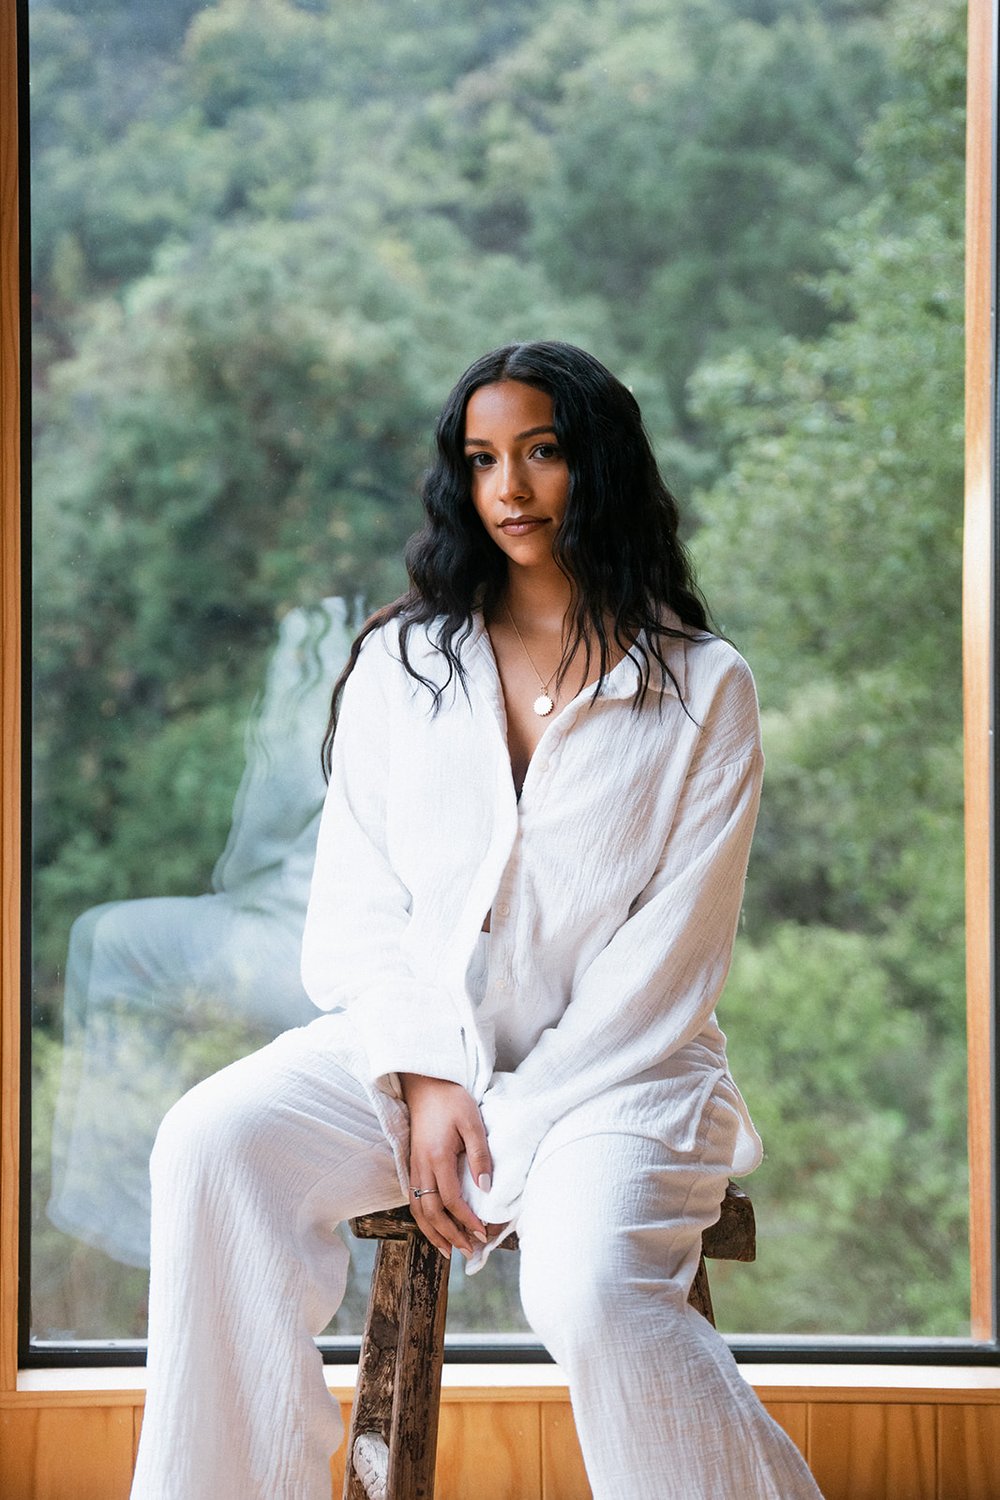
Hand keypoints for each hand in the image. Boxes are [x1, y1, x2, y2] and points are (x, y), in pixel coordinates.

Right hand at [399, 1074, 492, 1257]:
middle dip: (449, 1235)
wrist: (425, 1083)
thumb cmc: (452, 1099)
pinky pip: (413, 1199)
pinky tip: (433, 1227)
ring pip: (417, 1209)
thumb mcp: (472, 1121)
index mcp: (437, 1156)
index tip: (482, 1233)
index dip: (466, 1220)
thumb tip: (485, 1188)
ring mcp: (413, 1166)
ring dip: (432, 1232)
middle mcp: (421, 1165)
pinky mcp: (412, 1164)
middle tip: (467, 1251)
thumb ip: (479, 1155)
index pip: (450, 1199)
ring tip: (447, 1251)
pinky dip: (422, 1218)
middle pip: (430, 1211)